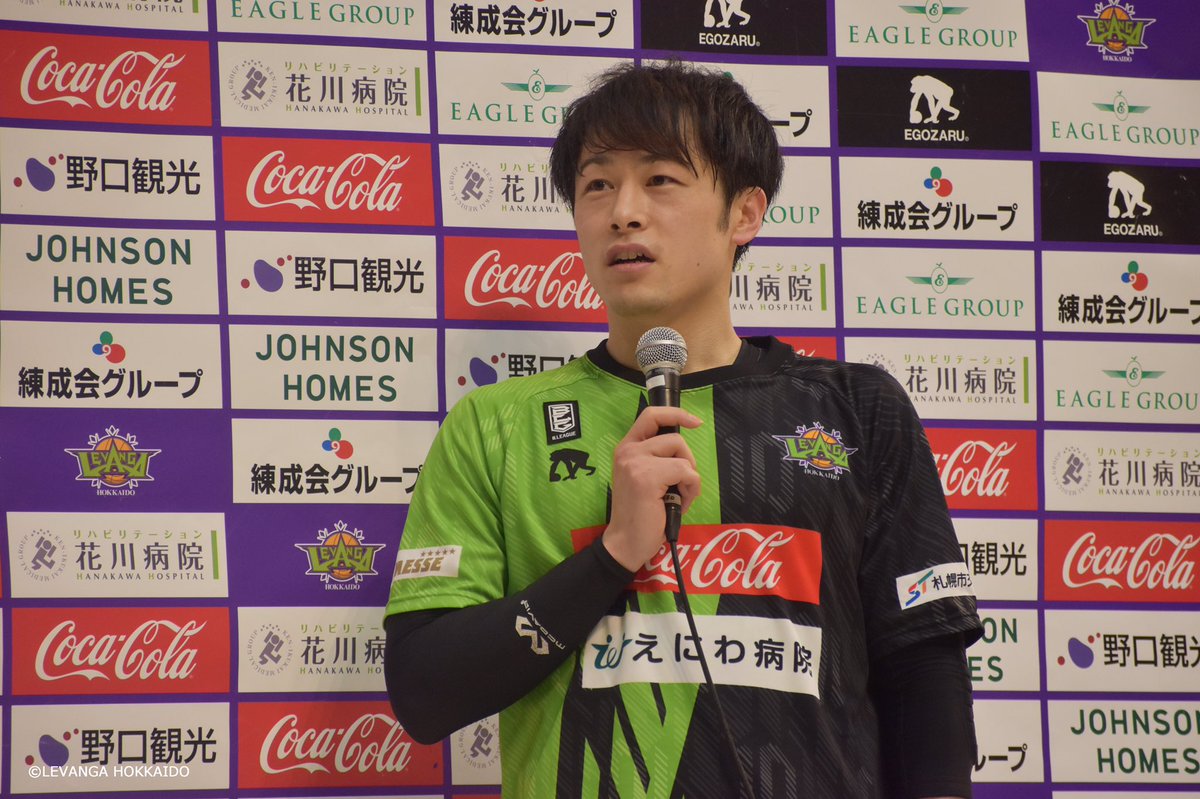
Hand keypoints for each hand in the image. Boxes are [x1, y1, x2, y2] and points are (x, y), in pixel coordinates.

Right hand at [601, 406, 701, 571]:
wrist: (626, 542)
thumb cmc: (642, 514)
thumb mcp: (646, 478)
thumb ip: (658, 459)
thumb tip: (684, 449)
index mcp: (627, 448)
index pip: (651, 415)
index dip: (676, 413)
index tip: (694, 421)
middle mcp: (628, 451)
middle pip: (675, 437)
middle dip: (688, 460)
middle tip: (681, 484)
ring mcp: (635, 462)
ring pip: (682, 454)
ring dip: (689, 477)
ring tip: (677, 496)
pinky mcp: (646, 477)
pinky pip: (686, 472)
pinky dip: (691, 488)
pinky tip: (678, 503)